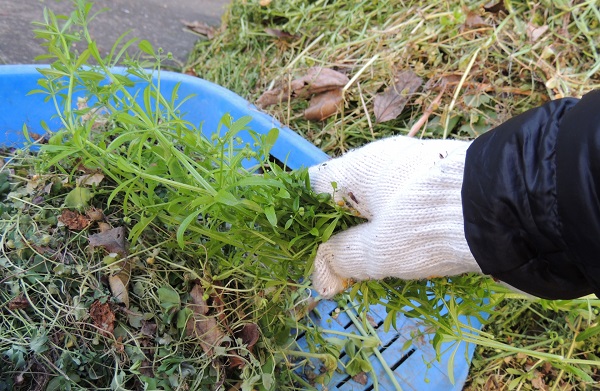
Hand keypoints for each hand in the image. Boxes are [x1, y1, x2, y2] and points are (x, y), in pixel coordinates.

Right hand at [309, 135, 481, 297]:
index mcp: (360, 167)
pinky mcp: (438, 180)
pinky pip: (400, 201)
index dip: (300, 212)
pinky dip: (392, 224)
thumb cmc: (428, 224)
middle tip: (333, 261)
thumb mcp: (378, 250)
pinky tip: (398, 246)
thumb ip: (341, 261)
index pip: (313, 183)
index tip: (300, 241)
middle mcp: (384, 159)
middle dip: (335, 227)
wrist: (507, 207)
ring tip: (365, 260)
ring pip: (374, 199)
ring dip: (365, 228)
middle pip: (344, 192)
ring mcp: (413, 166)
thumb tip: (320, 281)